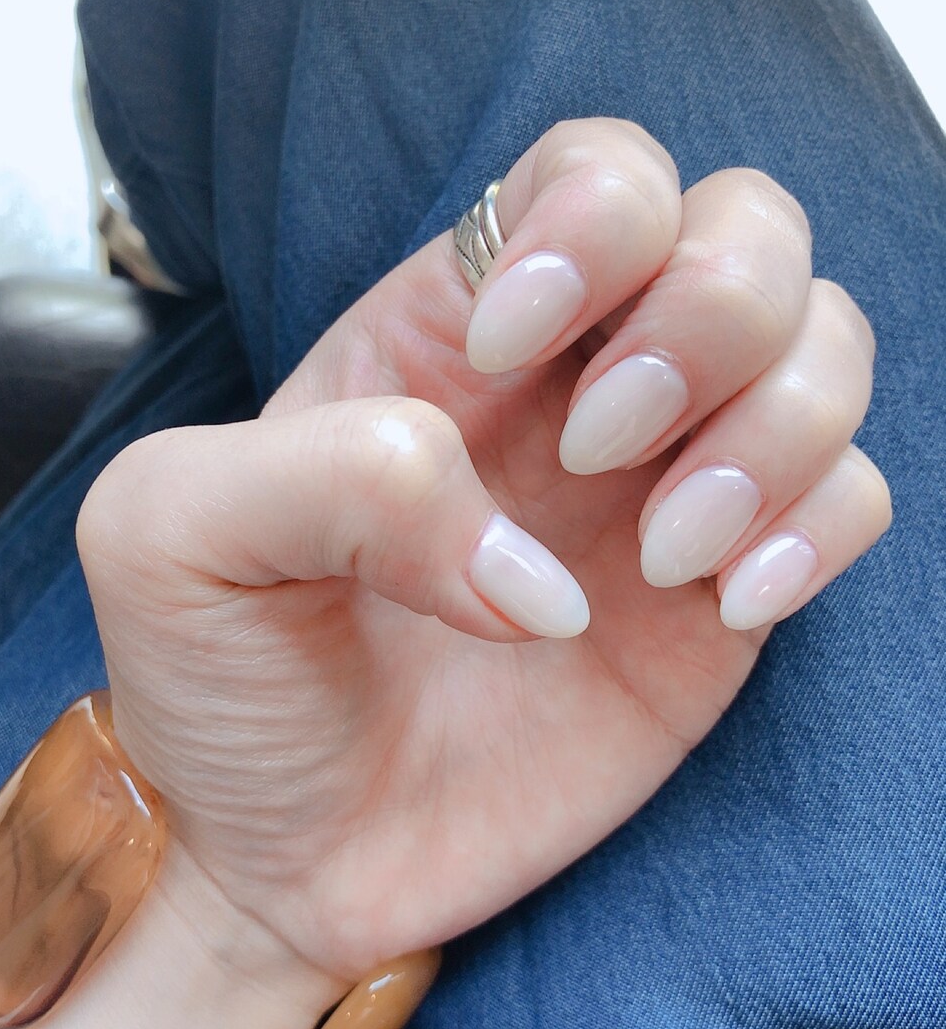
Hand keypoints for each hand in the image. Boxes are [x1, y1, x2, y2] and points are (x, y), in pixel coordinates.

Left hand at [76, 118, 889, 988]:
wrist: (284, 856)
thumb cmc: (222, 686)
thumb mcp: (177, 537)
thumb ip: (335, 475)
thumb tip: (536, 567)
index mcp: (445, 333)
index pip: (593, 171)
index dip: (591, 220)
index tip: (497, 354)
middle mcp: (576, 390)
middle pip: (744, 230)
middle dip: (705, 313)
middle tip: (595, 448)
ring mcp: (660, 493)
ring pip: (823, 350)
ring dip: (776, 425)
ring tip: (663, 551)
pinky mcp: (716, 605)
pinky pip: (850, 502)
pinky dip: (822, 524)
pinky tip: (729, 598)